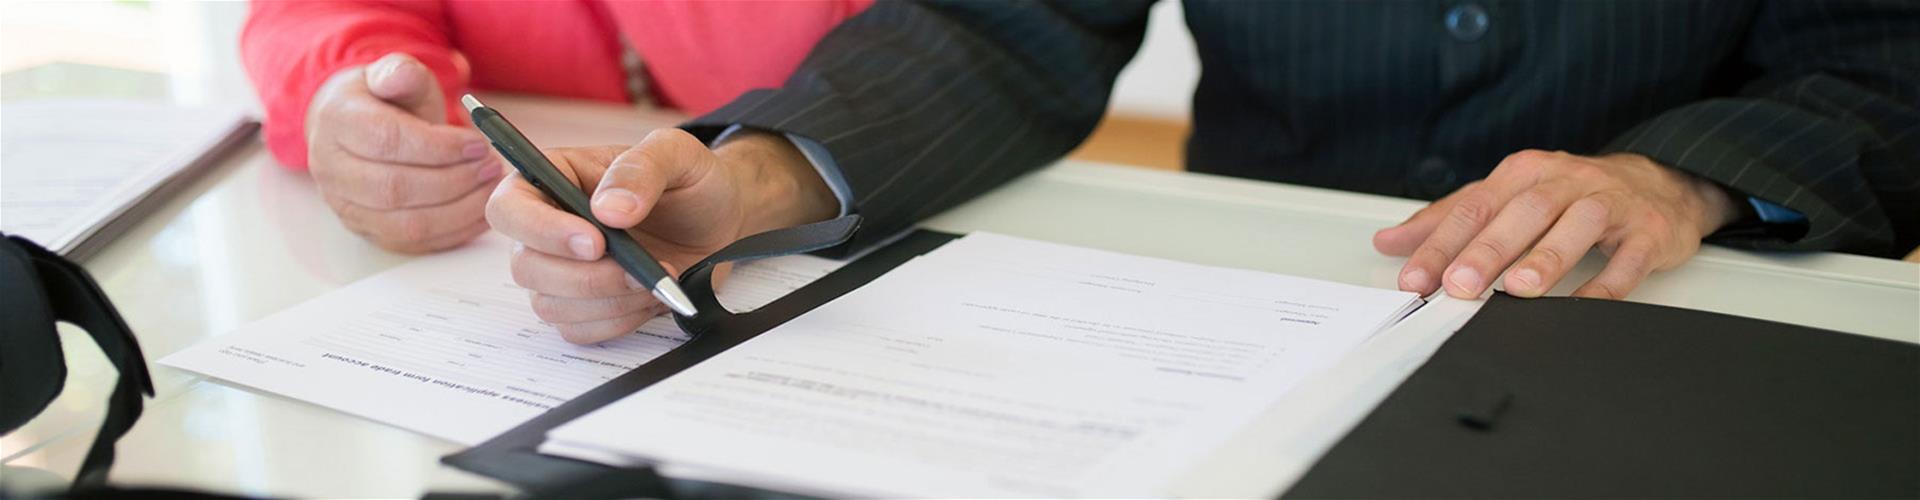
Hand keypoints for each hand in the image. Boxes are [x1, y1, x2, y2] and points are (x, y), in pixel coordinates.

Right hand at [306, 52, 500, 252]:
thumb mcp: (394, 75)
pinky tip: (479, 213)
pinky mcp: (368, 231)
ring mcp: (347, 206)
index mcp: (337, 122)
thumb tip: (401, 74)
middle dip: (454, 180)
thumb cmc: (384, 101)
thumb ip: (401, 72)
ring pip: (407, 224)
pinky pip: (414, 243)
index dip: (439, 147)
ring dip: (459, 210)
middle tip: (491, 166)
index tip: (478, 144)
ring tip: (490, 187)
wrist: (356, 127)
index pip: (387, 141)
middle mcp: (332, 169)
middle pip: (395, 188)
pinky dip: (454, 232)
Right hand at [487, 129, 836, 343]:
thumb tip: (609, 210)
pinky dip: (618, 321)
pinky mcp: (585, 306)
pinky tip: (650, 297)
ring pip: (551, 304)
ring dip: (607, 301)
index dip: (540, 231)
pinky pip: (578, 330)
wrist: (723, 220)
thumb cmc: (693, 181)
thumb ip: (641, 169)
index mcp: (554, 179)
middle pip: (526, 266)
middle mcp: (549, 227)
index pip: (509, 208)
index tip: (594, 242)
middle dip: (586, 277)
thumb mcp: (677, 154)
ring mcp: (563, 271)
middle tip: (640, 270)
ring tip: (656, 278)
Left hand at [1374, 150, 1738, 299]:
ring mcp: (1611, 203)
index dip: (1441, 244)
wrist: (1660, 183)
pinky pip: (1629, 257)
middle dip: (1487, 250)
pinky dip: (1607, 282)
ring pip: (1577, 224)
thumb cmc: (1571, 193)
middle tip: (1459, 285)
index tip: (1415, 279)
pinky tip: (1585, 304)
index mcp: (1524, 173)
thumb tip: (1389, 242)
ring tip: (1518, 288)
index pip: (1474, 207)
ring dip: (1547, 256)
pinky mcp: (1649, 229)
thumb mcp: (1506, 197)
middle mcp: (1566, 181)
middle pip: (1522, 212)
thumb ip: (1448, 219)